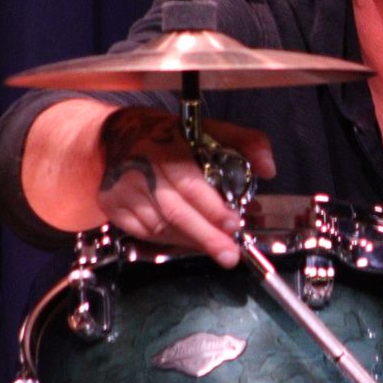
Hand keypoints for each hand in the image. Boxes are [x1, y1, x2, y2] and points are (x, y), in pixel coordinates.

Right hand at [95, 107, 276, 266]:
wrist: (115, 136)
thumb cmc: (167, 135)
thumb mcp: (207, 128)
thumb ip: (244, 142)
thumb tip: (268, 168)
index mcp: (166, 147)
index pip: (189, 183)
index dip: (211, 207)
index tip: (233, 224)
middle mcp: (141, 171)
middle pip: (175, 212)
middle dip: (205, 236)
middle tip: (229, 254)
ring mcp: (124, 192)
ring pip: (161, 227)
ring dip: (192, 241)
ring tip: (218, 248)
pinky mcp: (114, 208)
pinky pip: (146, 234)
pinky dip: (172, 241)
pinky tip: (192, 241)